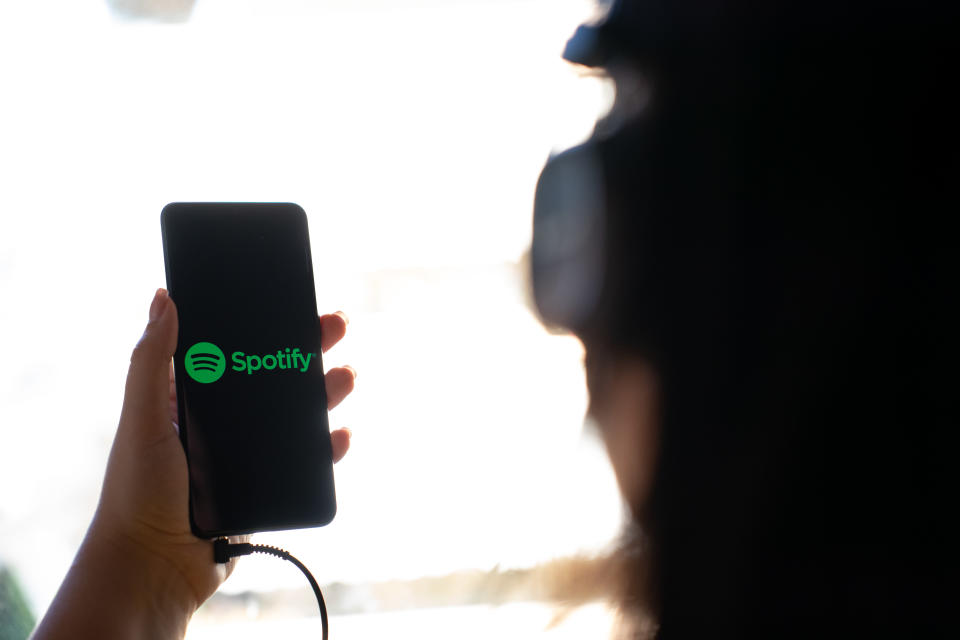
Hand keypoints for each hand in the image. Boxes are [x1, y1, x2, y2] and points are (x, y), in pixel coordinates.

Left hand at [33, 289, 355, 638]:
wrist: (156, 567)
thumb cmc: (137, 492)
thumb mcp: (142, 419)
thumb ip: (152, 360)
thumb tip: (163, 299)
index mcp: (192, 396)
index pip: (234, 348)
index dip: (264, 323)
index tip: (292, 301)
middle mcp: (224, 421)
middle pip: (274, 374)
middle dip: (308, 348)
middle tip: (336, 326)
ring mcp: (249, 453)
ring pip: (297, 413)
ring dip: (327, 390)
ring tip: (346, 377)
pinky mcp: (269, 484)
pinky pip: (307, 460)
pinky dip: (329, 446)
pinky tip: (341, 434)